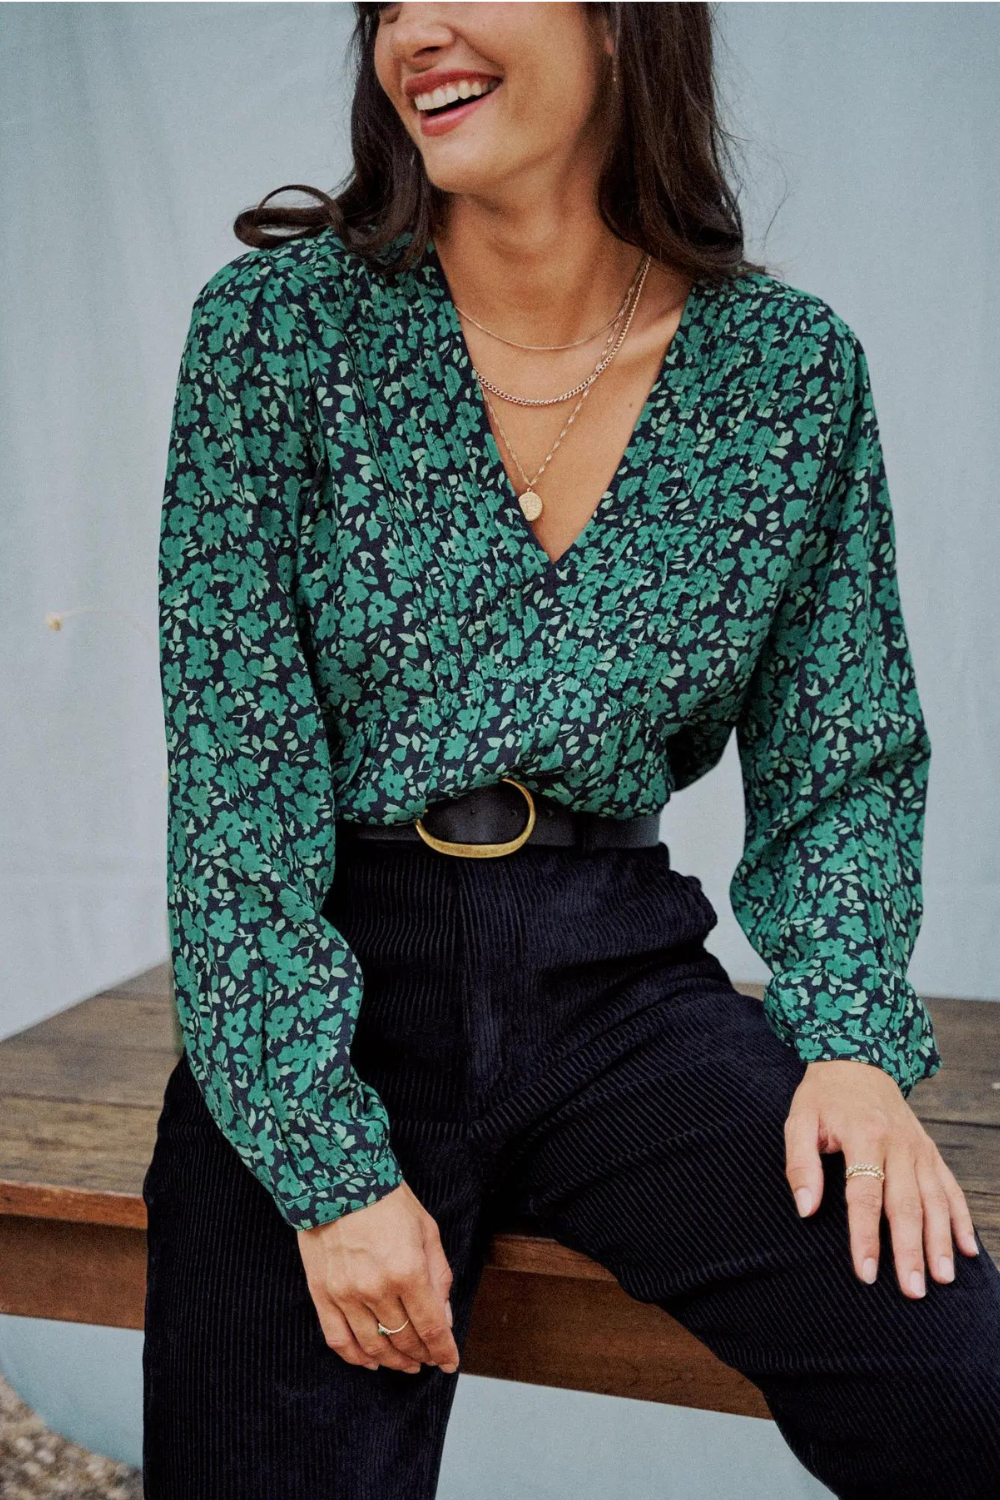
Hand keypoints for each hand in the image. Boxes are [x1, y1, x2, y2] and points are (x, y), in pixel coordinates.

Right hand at [297, 1180, 460, 1373]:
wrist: (338, 1178)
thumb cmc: (387, 1200)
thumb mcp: (426, 1230)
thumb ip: (438, 1276)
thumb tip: (444, 1318)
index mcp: (408, 1270)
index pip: (431, 1327)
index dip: (443, 1351)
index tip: (449, 1362)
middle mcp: (377, 1288)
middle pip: (404, 1340)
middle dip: (421, 1355)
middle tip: (429, 1359)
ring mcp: (346, 1294)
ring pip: (373, 1347)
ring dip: (394, 1361)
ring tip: (405, 1364)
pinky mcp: (322, 1294)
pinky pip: (338, 1340)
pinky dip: (356, 1358)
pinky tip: (371, 1361)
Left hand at [784, 1058, 980, 1297]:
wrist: (857, 1061)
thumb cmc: (824, 1097)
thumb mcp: (799, 1120)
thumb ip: (800, 1164)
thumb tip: (805, 1209)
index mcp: (864, 1135)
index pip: (866, 1195)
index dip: (866, 1236)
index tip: (866, 1273)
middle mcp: (898, 1144)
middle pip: (907, 1204)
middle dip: (910, 1250)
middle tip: (913, 1290)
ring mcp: (919, 1149)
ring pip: (935, 1201)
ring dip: (940, 1242)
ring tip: (942, 1278)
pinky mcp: (931, 1152)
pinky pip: (950, 1188)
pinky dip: (961, 1219)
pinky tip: (967, 1250)